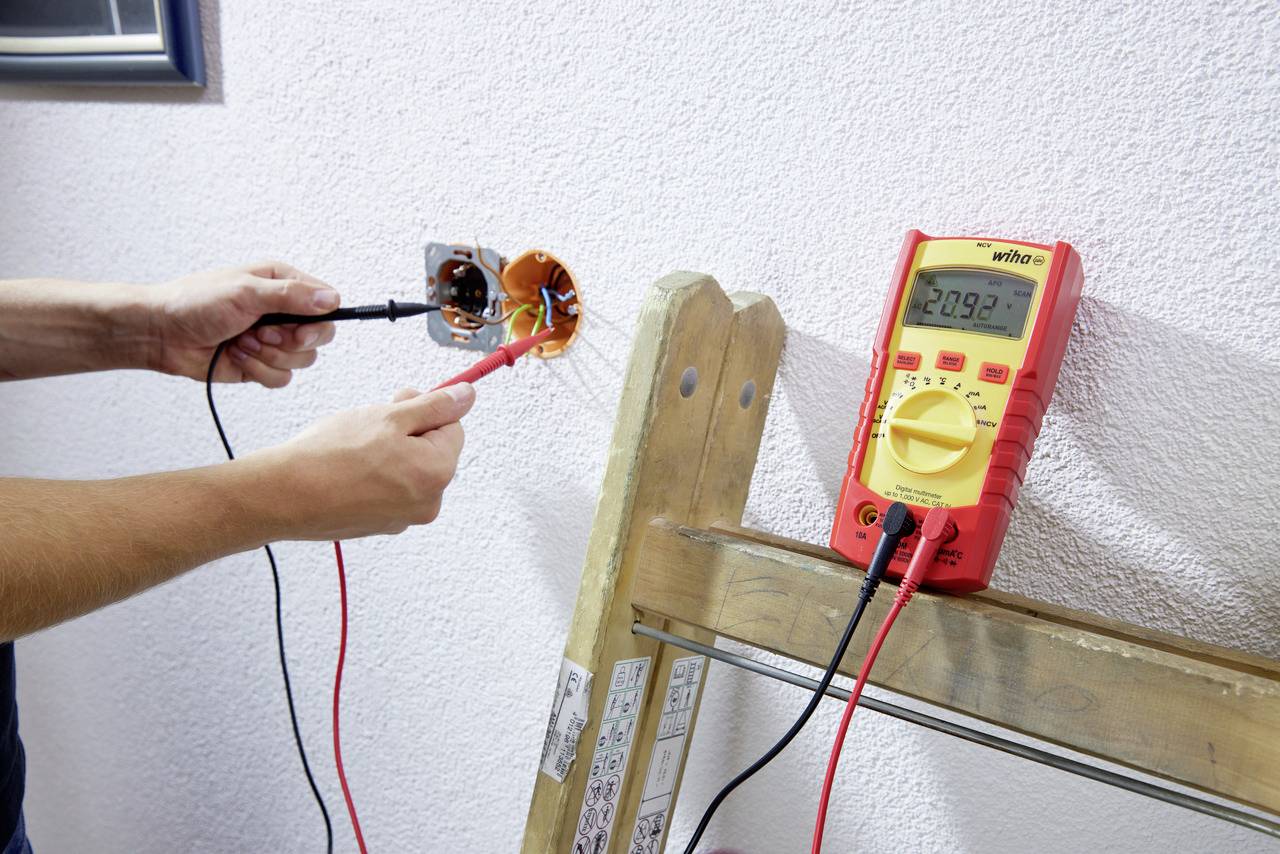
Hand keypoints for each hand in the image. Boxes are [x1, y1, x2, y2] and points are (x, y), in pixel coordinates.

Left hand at [149, 260, 339, 386]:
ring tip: (241, 342)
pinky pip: (281, 378)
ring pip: (301, 361)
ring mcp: (273, 340)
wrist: (161, 334)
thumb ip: (291, 297)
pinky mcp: (261, 364)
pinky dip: (258, 371)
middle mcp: (282, 312)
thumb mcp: (245, 292)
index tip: (297, 331)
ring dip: (268, 356)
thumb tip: (331, 299)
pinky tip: (236, 356)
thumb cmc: (194, 303)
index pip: (326, 304)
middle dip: (289, 342)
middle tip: (262, 334)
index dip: (318, 322)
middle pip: (319, 337)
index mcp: (282, 284)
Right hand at [249, 383, 474, 540]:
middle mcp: (428, 502)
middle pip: (433, 450)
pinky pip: (389, 488)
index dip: (425, 409)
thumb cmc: (332, 454)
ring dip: (390, 451)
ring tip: (355, 447)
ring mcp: (403, 517)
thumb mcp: (390, 416)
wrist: (284, 495)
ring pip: (409, 468)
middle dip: (408, 431)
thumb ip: (435, 406)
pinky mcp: (380, 524)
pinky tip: (348, 468)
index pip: (453, 428)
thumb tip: (467, 396)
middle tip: (372, 423)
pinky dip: (375, 474)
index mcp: (437, 473)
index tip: (398, 402)